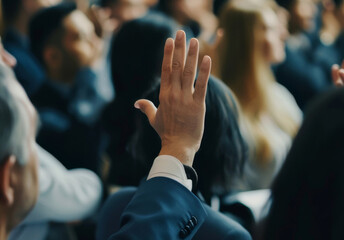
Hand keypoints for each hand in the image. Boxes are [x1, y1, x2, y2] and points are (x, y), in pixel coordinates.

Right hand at [134, 30, 211, 165]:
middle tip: (182, 32)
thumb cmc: (166, 134)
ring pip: (189, 73)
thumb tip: (136, 103)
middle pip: (176, 66)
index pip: (166, 69)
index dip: (168, 53)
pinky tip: (207, 58)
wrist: (178, 147)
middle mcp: (174, 94)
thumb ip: (146, 108)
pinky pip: (202, 85)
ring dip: (192, 55)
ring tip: (195, 40)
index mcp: (164, 95)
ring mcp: (186, 99)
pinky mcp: (198, 105)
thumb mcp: (154, 119)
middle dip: (179, 48)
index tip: (170, 40)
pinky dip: (205, 72)